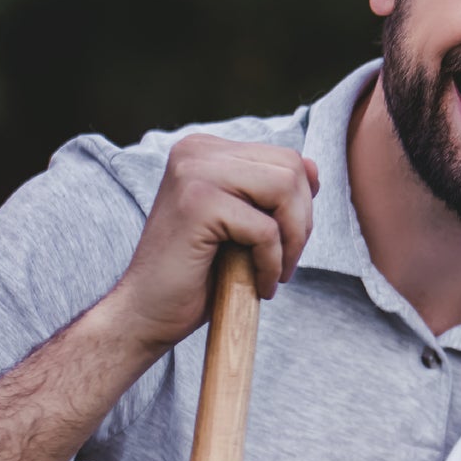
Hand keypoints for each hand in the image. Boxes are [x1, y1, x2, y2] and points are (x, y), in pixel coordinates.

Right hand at [107, 132, 319, 352]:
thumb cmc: (199, 273)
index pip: (285, 158)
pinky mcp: (197, 203)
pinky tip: (258, 285)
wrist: (147, 312)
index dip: (300, 206)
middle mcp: (196, 150)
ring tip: (274, 273)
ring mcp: (193, 172)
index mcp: (206, 149)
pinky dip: (272, 264)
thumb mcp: (244, 224)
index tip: (285, 243)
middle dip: (301, 223)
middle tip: (284, 262)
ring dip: (292, 242)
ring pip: (284, 190)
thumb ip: (274, 193)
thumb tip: (313, 166)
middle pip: (290, 169)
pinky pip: (266, 229)